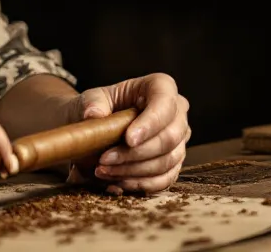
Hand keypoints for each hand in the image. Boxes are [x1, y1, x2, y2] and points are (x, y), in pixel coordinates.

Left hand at [69, 73, 189, 194]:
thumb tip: (94, 114)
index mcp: (160, 87)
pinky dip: (141, 184)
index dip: (150, 123)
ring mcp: (179, 139)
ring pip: (168, 161)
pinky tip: (118, 182)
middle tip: (105, 159)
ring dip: (134, 170)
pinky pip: (166, 179)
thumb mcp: (91, 98)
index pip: (164, 103)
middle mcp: (177, 112)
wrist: (98, 128)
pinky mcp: (174, 162)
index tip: (128, 139)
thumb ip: (92, 103)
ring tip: (103, 170)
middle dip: (136, 153)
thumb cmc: (99, 107)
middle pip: (170, 137)